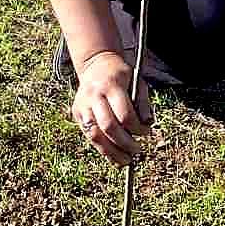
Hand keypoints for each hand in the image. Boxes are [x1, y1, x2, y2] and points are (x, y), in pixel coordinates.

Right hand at [73, 50, 151, 166]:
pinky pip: (88, 135)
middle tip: (137, 152)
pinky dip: (102, 148)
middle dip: (124, 144)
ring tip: (126, 161)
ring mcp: (82, 105)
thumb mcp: (138, 82)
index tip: (147, 133)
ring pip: (94, 135)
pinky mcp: (77, 113)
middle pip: (108, 127)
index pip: (124, 114)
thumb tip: (147, 125)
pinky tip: (114, 156)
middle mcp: (94, 95)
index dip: (137, 128)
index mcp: (111, 85)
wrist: (95, 64)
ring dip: (111, 152)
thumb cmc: (121, 75)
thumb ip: (144, 103)